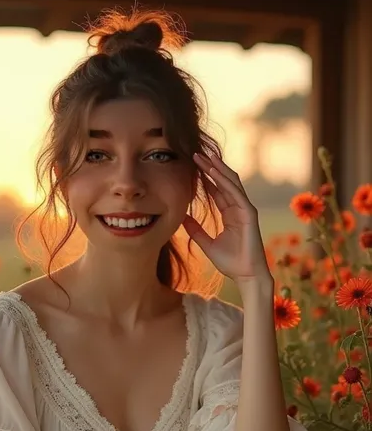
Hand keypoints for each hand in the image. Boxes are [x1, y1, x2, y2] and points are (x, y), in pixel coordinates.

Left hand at [184, 151, 271, 285]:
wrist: (246, 276)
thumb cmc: (231, 262)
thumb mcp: (207, 244)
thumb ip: (196, 231)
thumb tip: (182, 218)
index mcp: (230, 214)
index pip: (217, 190)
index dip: (206, 177)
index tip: (192, 166)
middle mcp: (238, 208)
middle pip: (223, 182)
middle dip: (210, 167)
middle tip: (196, 154)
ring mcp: (245, 209)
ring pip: (231, 183)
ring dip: (217, 169)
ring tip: (204, 157)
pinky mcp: (249, 214)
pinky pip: (235, 193)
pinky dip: (224, 182)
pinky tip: (213, 172)